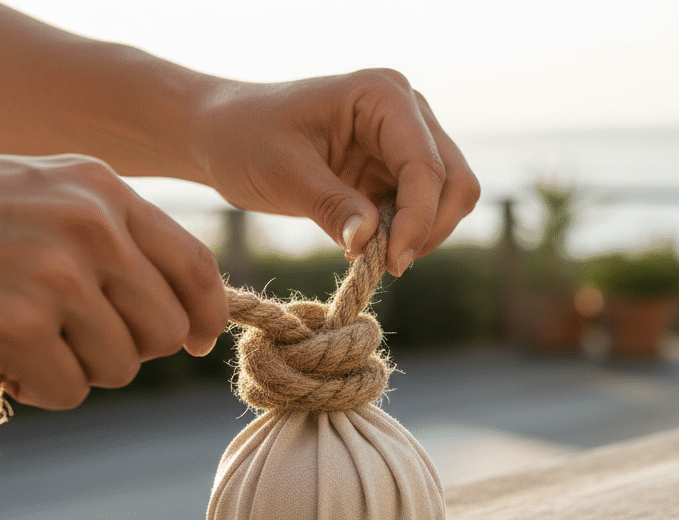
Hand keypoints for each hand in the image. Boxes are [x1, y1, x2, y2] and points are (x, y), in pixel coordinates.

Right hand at [0, 154, 226, 409]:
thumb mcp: (36, 194)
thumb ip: (107, 235)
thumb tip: (180, 309)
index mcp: (102, 189)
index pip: (195, 265)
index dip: (205, 314)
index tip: (197, 340)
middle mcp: (92, 225)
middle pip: (167, 329)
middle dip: (128, 350)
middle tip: (70, 342)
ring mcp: (58, 275)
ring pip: (121, 367)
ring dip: (76, 370)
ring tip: (19, 339)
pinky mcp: (19, 328)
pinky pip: (71, 392)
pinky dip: (36, 389)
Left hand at [190, 69, 480, 275]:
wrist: (223, 134)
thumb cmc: (244, 139)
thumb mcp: (283, 173)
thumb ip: (332, 206)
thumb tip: (372, 242)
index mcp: (382, 95)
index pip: (425, 166)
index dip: (418, 220)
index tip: (392, 264)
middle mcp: (407, 111)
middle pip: (455, 181)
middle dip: (428, 229)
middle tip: (387, 266)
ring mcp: (408, 139)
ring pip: (451, 198)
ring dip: (422, 234)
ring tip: (374, 256)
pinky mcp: (398, 168)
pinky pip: (426, 209)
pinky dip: (409, 234)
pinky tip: (370, 246)